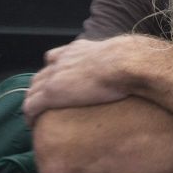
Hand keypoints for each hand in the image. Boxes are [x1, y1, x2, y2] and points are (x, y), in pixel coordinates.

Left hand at [23, 35, 167, 125]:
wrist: (129, 64)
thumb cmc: (136, 61)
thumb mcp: (129, 54)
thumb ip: (125, 58)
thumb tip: (142, 64)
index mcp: (81, 49)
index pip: (58, 57)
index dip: (57, 71)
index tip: (60, 83)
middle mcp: (64, 59)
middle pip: (42, 73)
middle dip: (41, 87)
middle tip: (44, 103)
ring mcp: (56, 75)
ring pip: (33, 89)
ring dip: (34, 101)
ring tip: (37, 116)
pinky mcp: (51, 93)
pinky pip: (31, 106)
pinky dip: (31, 115)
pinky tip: (34, 124)